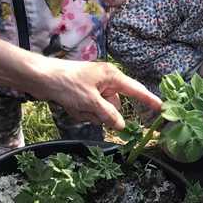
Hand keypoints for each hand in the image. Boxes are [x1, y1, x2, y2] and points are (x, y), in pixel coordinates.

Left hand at [39, 59, 160, 129]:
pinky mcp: (83, 94)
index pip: (136, 90)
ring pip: (101, 111)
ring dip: (89, 114)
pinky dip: (81, 112)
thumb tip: (121, 126)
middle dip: (102, 113)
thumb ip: (109, 114)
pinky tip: (69, 106)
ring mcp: (94, 88)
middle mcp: (106, 81)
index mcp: (112, 76)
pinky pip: (90, 110)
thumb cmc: (66, 84)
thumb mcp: (90, 102)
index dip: (149, 100)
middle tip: (86, 109)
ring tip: (74, 105)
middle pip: (115, 106)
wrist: (40, 78)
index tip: (163, 108)